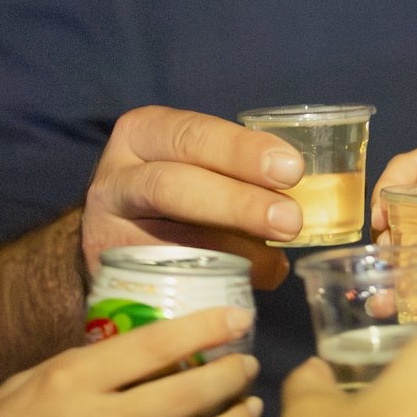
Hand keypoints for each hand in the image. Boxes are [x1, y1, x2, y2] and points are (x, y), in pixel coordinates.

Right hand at [0, 305, 260, 416]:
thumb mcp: (30, 382)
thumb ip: (87, 367)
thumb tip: (144, 348)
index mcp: (72, 382)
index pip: (154, 346)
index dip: (205, 328)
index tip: (239, 316)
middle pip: (185, 396)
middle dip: (230, 376)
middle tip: (248, 367)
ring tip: (250, 409)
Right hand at [82, 106, 305, 289]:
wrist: (114, 233)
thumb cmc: (177, 187)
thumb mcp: (195, 161)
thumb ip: (240, 170)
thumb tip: (311, 200)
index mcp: (144, 134)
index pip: (192, 135)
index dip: (241, 151)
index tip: (291, 168)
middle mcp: (116, 178)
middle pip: (171, 187)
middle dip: (237, 204)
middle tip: (290, 221)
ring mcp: (105, 229)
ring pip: (167, 241)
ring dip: (233, 253)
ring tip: (275, 260)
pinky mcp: (112, 274)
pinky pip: (167, 281)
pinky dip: (217, 282)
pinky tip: (252, 281)